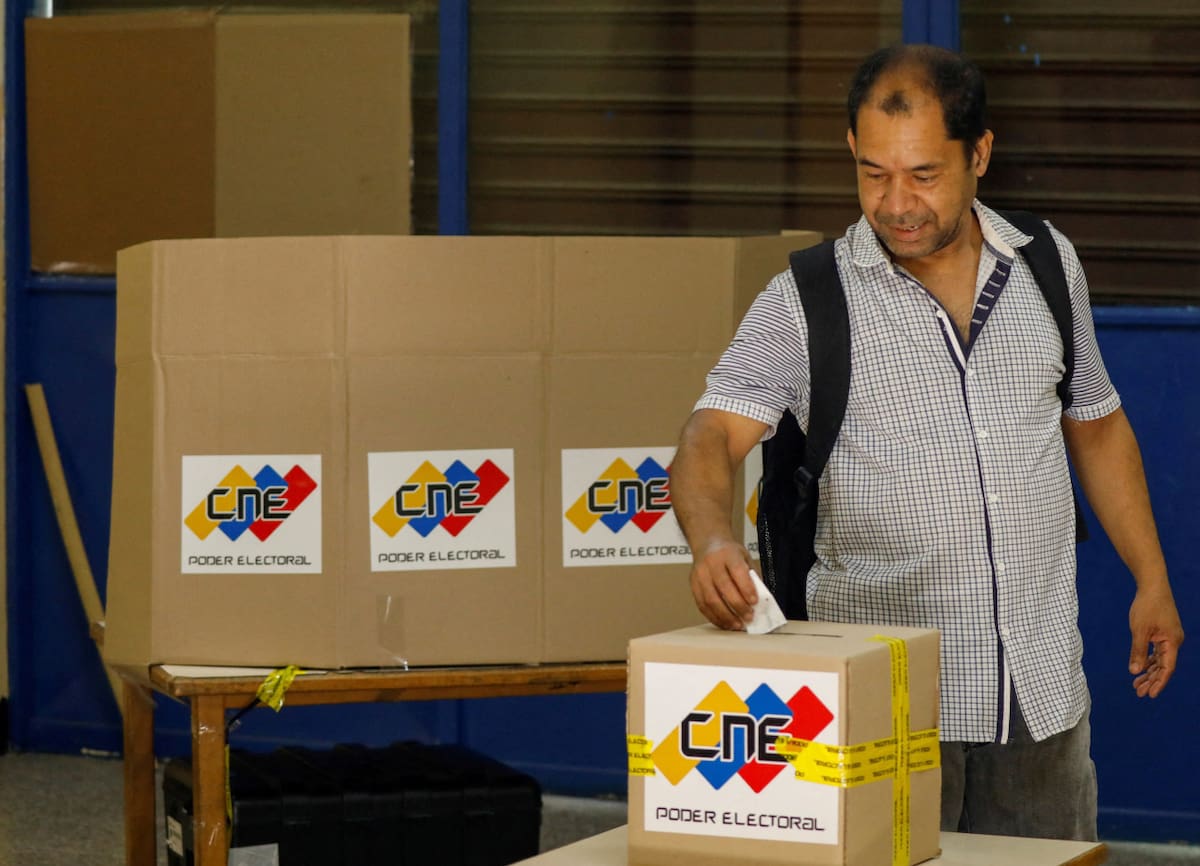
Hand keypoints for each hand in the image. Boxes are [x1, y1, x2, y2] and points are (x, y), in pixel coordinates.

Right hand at [689, 539, 757, 630]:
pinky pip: (702, 605)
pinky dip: (714, 617)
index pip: (737, 571)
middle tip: (749, 617)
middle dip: (738, 606)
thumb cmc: (730, 553)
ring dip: (726, 616)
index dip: (746, 588)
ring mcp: (699, 575)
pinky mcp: (693, 586)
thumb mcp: (745, 557)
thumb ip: (752, 577)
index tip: (755, 602)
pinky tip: (725, 623)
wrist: (708, 544)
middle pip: (724, 588)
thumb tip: (760, 601)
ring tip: (737, 625)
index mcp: (727, 553)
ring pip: (711, 600)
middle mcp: (711, 563)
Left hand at [1128, 577, 1183, 697]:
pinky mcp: (1163, 633)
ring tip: (1137, 684)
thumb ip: (1138, 651)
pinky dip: (1149, 660)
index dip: (1159, 682)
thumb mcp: (1139, 630)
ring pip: (1160, 660)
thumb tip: (1135, 672)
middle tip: (1139, 693)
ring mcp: (1169, 637)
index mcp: (1172, 642)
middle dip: (1152, 680)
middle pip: (1163, 666)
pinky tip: (1141, 668)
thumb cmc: (1147, 606)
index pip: (1166, 668)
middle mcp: (1174, 642)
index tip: (1150, 695)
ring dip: (1149, 672)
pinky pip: (1157, 652)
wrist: (1152, 586)